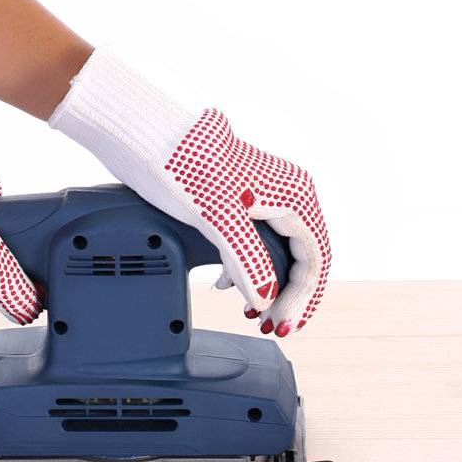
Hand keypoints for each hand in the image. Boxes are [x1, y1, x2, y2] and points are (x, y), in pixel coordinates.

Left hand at [47, 47, 330, 336]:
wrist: (146, 133)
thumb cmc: (182, 165)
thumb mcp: (218, 219)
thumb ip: (248, 262)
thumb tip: (267, 302)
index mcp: (294, 193)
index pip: (315, 258)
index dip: (304, 298)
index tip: (284, 326)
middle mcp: (286, 191)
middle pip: (301, 256)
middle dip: (288, 296)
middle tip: (271, 327)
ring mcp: (262, 193)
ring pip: (279, 248)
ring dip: (269, 284)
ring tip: (252, 313)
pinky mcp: (237, 196)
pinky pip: (256, 238)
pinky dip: (248, 266)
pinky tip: (225, 284)